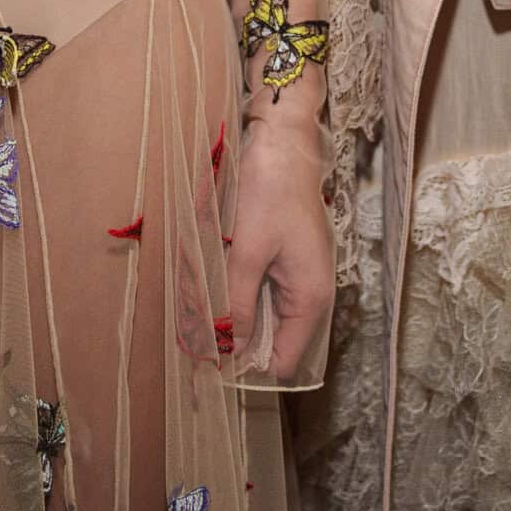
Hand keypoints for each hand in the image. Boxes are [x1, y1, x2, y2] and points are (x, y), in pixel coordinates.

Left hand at [225, 114, 333, 380]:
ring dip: (238, 315)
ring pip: (268, 316)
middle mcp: (312, 294)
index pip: (283, 362)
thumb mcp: (248, 251)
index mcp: (311, 299)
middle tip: (198, 337)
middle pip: (275, 341)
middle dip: (238, 342)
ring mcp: (302, 276)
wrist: (284, 142)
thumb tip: (230, 351)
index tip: (211, 364)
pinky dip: (242, 293)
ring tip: (202, 311)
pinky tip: (218, 284)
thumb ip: (239, 303)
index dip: (249, 367)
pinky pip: (266, 292)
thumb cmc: (270, 192)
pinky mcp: (290, 259)